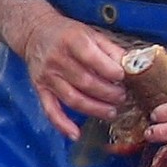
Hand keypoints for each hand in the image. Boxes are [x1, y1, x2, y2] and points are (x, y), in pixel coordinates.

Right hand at [16, 12, 129, 137]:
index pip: (93, 59)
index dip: (111, 71)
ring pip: (73, 99)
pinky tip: (75, 134)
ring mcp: (47, 76)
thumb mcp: (90, 33)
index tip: (123, 77)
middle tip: (122, 97)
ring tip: (111, 112)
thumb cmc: (67, 33)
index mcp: (72, 41)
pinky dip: (62, 124)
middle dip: (108, 93)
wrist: (35, 32)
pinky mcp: (40, 88)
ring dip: (94, 109)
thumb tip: (132, 66)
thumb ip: (110, 50)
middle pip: (86, 83)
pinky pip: (50, 109)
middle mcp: (57, 59)